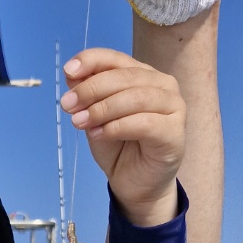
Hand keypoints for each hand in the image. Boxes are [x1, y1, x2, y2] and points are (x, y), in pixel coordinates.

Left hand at [62, 48, 184, 224]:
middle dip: (91, 89)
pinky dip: (116, 127)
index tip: (68, 71)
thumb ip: (87, 95)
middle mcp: (162, 85)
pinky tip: (98, 134)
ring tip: (79, 123)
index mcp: (142, 75)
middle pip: (124, 77)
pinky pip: (144, 123)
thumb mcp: (95, 116)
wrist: (135, 183)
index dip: (91, 61)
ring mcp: (173, 107)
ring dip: (101, 109)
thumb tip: (72, 74)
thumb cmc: (119, 147)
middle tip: (67, 105)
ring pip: (135, 98)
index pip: (116, 58)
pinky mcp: (175, 132)